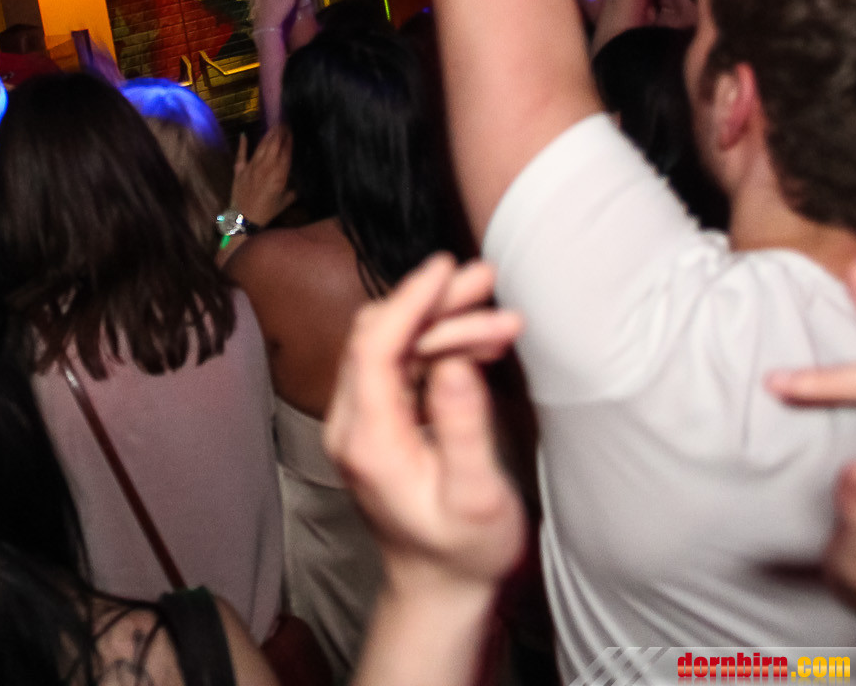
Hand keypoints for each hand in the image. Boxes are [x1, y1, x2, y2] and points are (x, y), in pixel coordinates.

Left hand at [231, 126, 295, 228]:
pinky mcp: (239, 169)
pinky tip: (244, 134)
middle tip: (284, 122)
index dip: (289, 139)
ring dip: (268, 135)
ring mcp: (251, 166)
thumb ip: (294, 190)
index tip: (292, 129)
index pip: (286, 151)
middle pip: (274, 144)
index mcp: (279, 174)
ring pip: (261, 146)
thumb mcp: (285, 201)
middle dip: (280, 132)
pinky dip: (243, 144)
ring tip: (273, 126)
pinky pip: (241, 154)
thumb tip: (300, 183)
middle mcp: (266, 166)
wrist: (243, 219)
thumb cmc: (267, 211)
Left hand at [325, 254, 526, 596]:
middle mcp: (352, 422)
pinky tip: (484, 343)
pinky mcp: (380, 421)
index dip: (409, 299)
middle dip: (434, 303)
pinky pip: (403, 366)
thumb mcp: (475, 496)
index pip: (374, 345)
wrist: (438, 589)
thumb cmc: (462, 552)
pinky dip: (441, 346)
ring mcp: (362, 420)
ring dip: (443, 323)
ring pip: (394, 345)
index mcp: (368, 439)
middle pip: (381, 335)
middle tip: (488, 281)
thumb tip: (454, 362)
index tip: (445, 267)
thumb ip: (462, 428)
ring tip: (503, 316)